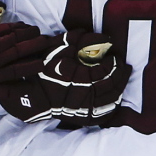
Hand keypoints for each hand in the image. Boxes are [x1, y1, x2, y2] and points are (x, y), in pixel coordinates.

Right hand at [0, 30, 131, 127]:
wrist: (32, 98)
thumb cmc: (43, 71)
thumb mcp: (57, 50)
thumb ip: (78, 40)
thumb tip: (101, 37)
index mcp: (77, 78)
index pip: (103, 71)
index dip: (111, 62)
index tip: (112, 54)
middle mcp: (83, 96)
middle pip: (111, 84)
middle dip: (120, 72)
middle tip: (122, 64)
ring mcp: (85, 109)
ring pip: (112, 99)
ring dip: (121, 86)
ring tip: (124, 75)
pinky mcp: (85, 118)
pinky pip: (106, 113)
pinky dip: (114, 103)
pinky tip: (117, 94)